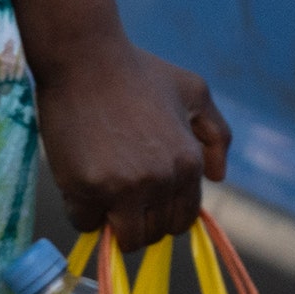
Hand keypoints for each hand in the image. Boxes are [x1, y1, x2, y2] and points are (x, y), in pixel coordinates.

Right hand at [34, 39, 230, 249]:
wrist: (84, 55)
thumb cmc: (136, 69)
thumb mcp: (193, 89)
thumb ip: (216, 133)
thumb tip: (216, 177)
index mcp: (188, 164)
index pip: (182, 219)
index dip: (161, 212)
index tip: (141, 197)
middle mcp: (162, 181)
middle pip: (155, 233)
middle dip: (137, 219)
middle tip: (116, 192)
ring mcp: (125, 187)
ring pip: (126, 238)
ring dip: (112, 223)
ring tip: (98, 195)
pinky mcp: (89, 187)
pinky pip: (86, 224)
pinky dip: (82, 213)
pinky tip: (78, 186)